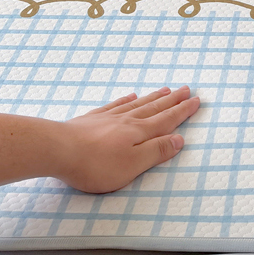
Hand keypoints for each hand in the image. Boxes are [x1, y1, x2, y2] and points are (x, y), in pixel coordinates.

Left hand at [54, 86, 199, 193]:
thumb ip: (156, 152)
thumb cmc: (95, 164)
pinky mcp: (92, 119)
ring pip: (137, 104)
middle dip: (173, 100)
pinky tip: (131, 95)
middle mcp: (127, 121)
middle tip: (186, 89)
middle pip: (155, 108)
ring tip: (166, 90)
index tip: (196, 100)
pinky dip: (126, 99)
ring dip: (154, 97)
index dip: (183, 111)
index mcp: (139, 133)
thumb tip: (179, 139)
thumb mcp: (132, 165)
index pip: (167, 120)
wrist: (57, 150)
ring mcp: (109, 117)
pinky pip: (115, 105)